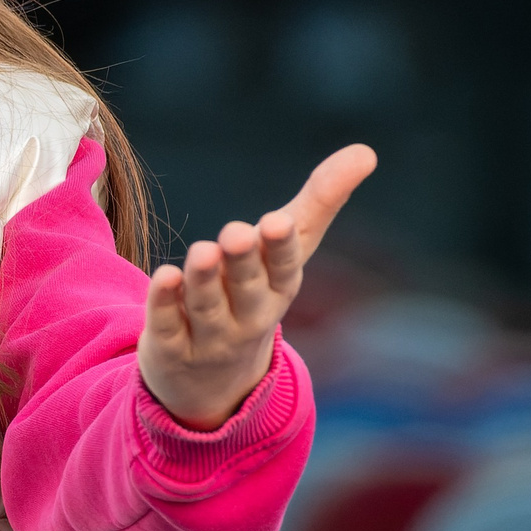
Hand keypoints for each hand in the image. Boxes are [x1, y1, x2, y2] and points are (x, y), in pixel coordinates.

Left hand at [138, 144, 377, 429]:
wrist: (212, 379)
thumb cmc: (256, 292)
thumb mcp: (288, 249)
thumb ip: (321, 200)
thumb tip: (367, 151)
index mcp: (279, 289)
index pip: (285, 269)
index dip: (280, 247)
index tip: (277, 220)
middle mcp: (249, 316)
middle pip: (247, 288)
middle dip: (244, 262)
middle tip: (236, 232)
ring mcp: (210, 336)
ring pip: (207, 307)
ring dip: (204, 280)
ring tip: (202, 251)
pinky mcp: (170, 347)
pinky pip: (167, 325)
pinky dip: (165, 303)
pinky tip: (163, 275)